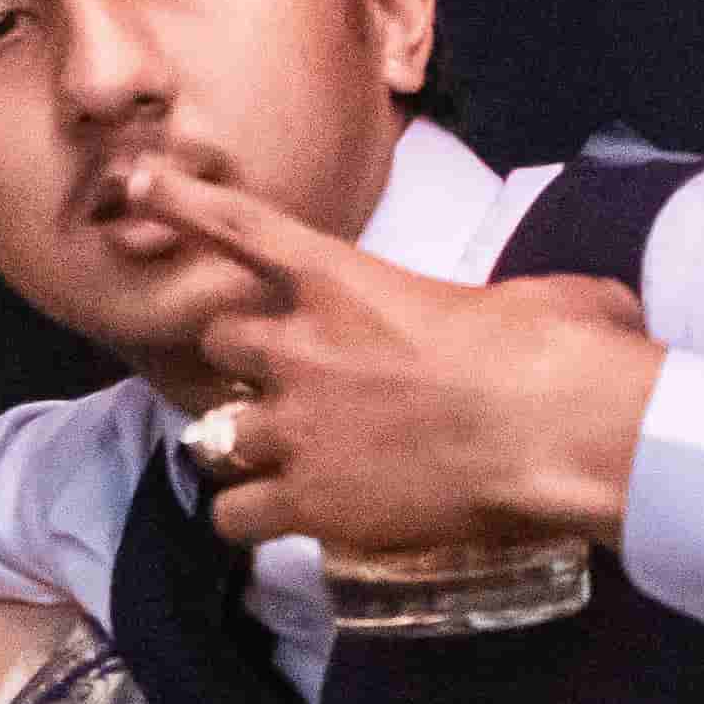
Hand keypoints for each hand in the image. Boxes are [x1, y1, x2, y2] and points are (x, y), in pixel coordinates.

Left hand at [130, 160, 663, 561]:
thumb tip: (555, 314)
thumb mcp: (539, 298)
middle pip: (220, 345)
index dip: (185, 204)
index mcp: (350, 283)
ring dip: (241, 444)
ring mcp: (296, 427)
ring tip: (284, 461)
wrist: (561, 436)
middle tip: (286, 385)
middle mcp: (303, 349)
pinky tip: (282, 520)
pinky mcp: (306, 502)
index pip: (244, 230)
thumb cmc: (564, 356)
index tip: (140, 184)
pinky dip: (248, 518)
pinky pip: (233, 515)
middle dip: (244, 363)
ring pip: (213, 435)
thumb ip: (508, 302)